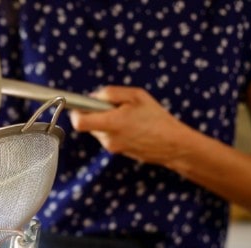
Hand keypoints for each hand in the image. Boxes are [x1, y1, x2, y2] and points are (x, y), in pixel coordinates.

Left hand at [69, 86, 191, 165]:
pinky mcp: (117, 151)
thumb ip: (110, 94)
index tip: (80, 104)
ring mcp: (112, 147)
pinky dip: (114, 128)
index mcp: (112, 123)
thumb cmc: (157, 118)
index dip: (76, 111)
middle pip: (87, 124)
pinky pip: (107, 136)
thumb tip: (92, 97)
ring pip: (98, 130)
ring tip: (127, 116)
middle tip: (113, 106)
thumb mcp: (136, 96)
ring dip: (106, 121)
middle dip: (94, 113)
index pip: (79, 122)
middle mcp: (108, 138)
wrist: (173, 145)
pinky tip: (131, 126)